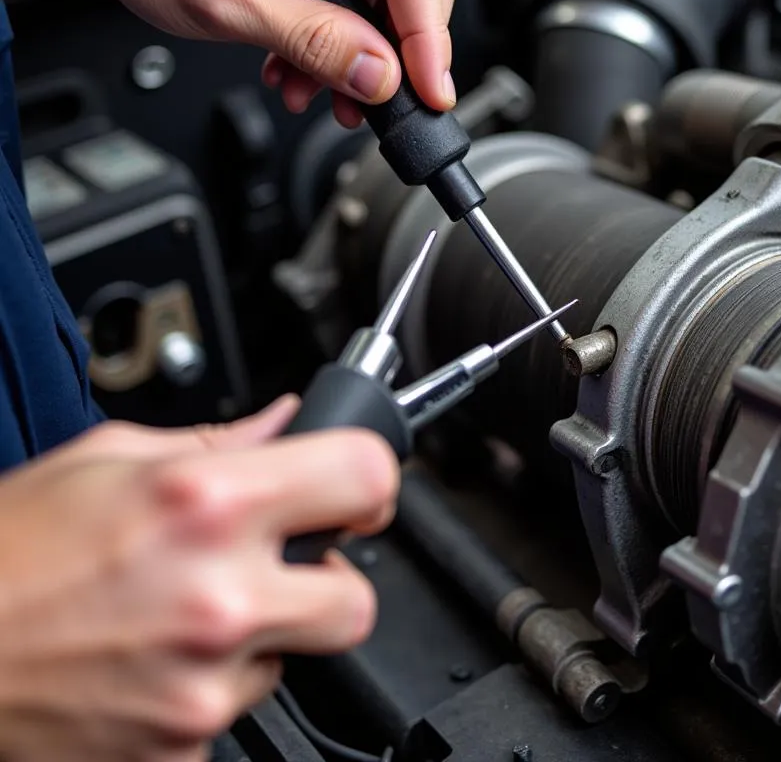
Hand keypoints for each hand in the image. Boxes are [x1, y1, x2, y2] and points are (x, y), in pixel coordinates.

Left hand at [0, 0, 464, 125]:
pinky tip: (312, 65)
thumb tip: (382, 76)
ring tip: (325, 89)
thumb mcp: (234, 4)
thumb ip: (318, 43)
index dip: (428, 39)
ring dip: (368, 48)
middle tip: (382, 99)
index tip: (430, 92)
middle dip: (403, 46)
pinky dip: (348, 34)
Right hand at [0, 395, 398, 761]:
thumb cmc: (3, 553)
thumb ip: (220, 442)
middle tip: (281, 562)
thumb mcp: (107, 459)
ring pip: (296, 659)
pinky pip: (235, 710)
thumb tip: (286, 423)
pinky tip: (154, 658)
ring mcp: (202, 682)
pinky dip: (209, 685)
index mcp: (209, 502)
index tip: (357, 489)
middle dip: (329, 578)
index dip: (370, 479)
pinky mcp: (180, 748)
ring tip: (186, 609)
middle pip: (355, 598)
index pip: (363, 478)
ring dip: (262, 633)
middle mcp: (217, 595)